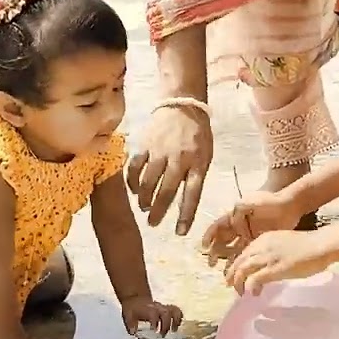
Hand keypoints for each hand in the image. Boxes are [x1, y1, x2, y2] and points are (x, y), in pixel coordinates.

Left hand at [120, 297, 184, 335]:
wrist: (135, 298)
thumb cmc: (132, 308)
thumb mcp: (127, 316)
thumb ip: (131, 324)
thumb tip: (133, 332)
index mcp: (148, 310)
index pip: (154, 315)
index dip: (155, 323)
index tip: (154, 331)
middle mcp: (157, 308)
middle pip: (166, 314)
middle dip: (166, 325)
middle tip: (162, 335)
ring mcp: (163, 307)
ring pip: (174, 310)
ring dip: (176, 320)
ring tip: (174, 330)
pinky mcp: (167, 308)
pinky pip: (176, 310)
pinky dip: (179, 317)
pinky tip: (177, 325)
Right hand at [126, 104, 212, 235]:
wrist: (183, 105)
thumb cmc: (197, 136)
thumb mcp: (205, 156)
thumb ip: (195, 177)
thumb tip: (185, 204)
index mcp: (197, 163)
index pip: (192, 194)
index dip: (186, 215)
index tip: (180, 232)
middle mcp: (178, 159)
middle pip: (167, 191)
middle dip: (159, 211)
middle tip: (153, 224)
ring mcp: (159, 151)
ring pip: (148, 182)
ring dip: (145, 199)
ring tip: (145, 208)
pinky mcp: (144, 144)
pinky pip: (134, 167)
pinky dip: (133, 182)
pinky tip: (135, 189)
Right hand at [200, 191, 303, 264]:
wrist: (290, 205)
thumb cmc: (269, 200)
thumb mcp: (250, 201)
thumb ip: (238, 210)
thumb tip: (233, 223)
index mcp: (234, 216)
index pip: (217, 227)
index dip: (209, 236)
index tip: (204, 247)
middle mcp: (239, 228)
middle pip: (223, 241)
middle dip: (215, 252)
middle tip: (212, 263)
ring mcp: (248, 236)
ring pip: (234, 250)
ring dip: (228, 260)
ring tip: (224, 271)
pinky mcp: (259, 243)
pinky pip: (248, 253)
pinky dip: (242, 262)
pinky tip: (239, 270)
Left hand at [224, 230, 329, 295]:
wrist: (320, 245)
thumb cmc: (309, 246)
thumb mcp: (284, 244)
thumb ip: (273, 252)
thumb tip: (268, 266)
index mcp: (264, 238)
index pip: (244, 252)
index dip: (237, 265)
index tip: (236, 275)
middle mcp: (262, 245)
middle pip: (239, 261)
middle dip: (233, 275)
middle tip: (231, 286)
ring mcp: (268, 257)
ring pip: (243, 269)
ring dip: (239, 282)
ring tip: (239, 293)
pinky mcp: (275, 268)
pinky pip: (255, 278)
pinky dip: (250, 287)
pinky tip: (253, 293)